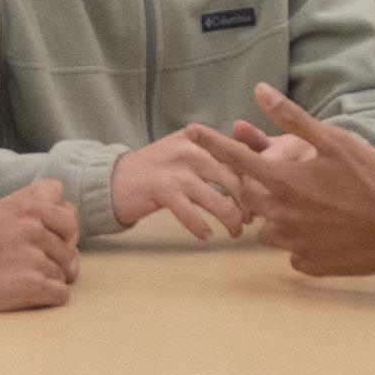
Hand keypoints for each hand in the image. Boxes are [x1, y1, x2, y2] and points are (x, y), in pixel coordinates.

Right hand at [0, 180, 78, 311]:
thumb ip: (30, 204)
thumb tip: (68, 215)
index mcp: (27, 205)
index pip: (69, 211)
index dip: (60, 226)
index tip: (45, 237)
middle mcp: (33, 227)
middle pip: (70, 244)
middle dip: (58, 254)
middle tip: (32, 263)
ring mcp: (33, 257)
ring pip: (65, 271)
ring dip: (49, 279)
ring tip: (19, 278)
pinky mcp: (31, 286)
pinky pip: (61, 294)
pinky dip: (49, 298)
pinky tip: (28, 295)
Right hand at [112, 128, 249, 238]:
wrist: (115, 178)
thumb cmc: (157, 169)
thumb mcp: (185, 151)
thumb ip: (213, 156)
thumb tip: (250, 176)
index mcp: (199, 138)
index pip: (238, 156)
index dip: (253, 179)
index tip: (260, 196)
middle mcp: (191, 149)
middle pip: (234, 179)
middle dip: (247, 203)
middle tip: (250, 218)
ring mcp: (176, 170)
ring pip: (218, 200)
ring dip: (230, 220)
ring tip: (234, 232)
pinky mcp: (162, 190)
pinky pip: (192, 215)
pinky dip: (202, 228)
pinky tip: (207, 235)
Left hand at [188, 84, 374, 276]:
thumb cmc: (371, 178)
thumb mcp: (334, 140)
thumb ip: (292, 118)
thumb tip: (260, 91)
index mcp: (282, 181)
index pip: (234, 159)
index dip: (211, 143)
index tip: (191, 131)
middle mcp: (279, 214)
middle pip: (248, 196)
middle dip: (254, 182)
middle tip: (280, 173)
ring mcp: (292, 244)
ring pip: (268, 227)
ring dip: (278, 214)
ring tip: (308, 204)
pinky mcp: (309, 264)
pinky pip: (291, 251)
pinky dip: (299, 240)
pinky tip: (323, 230)